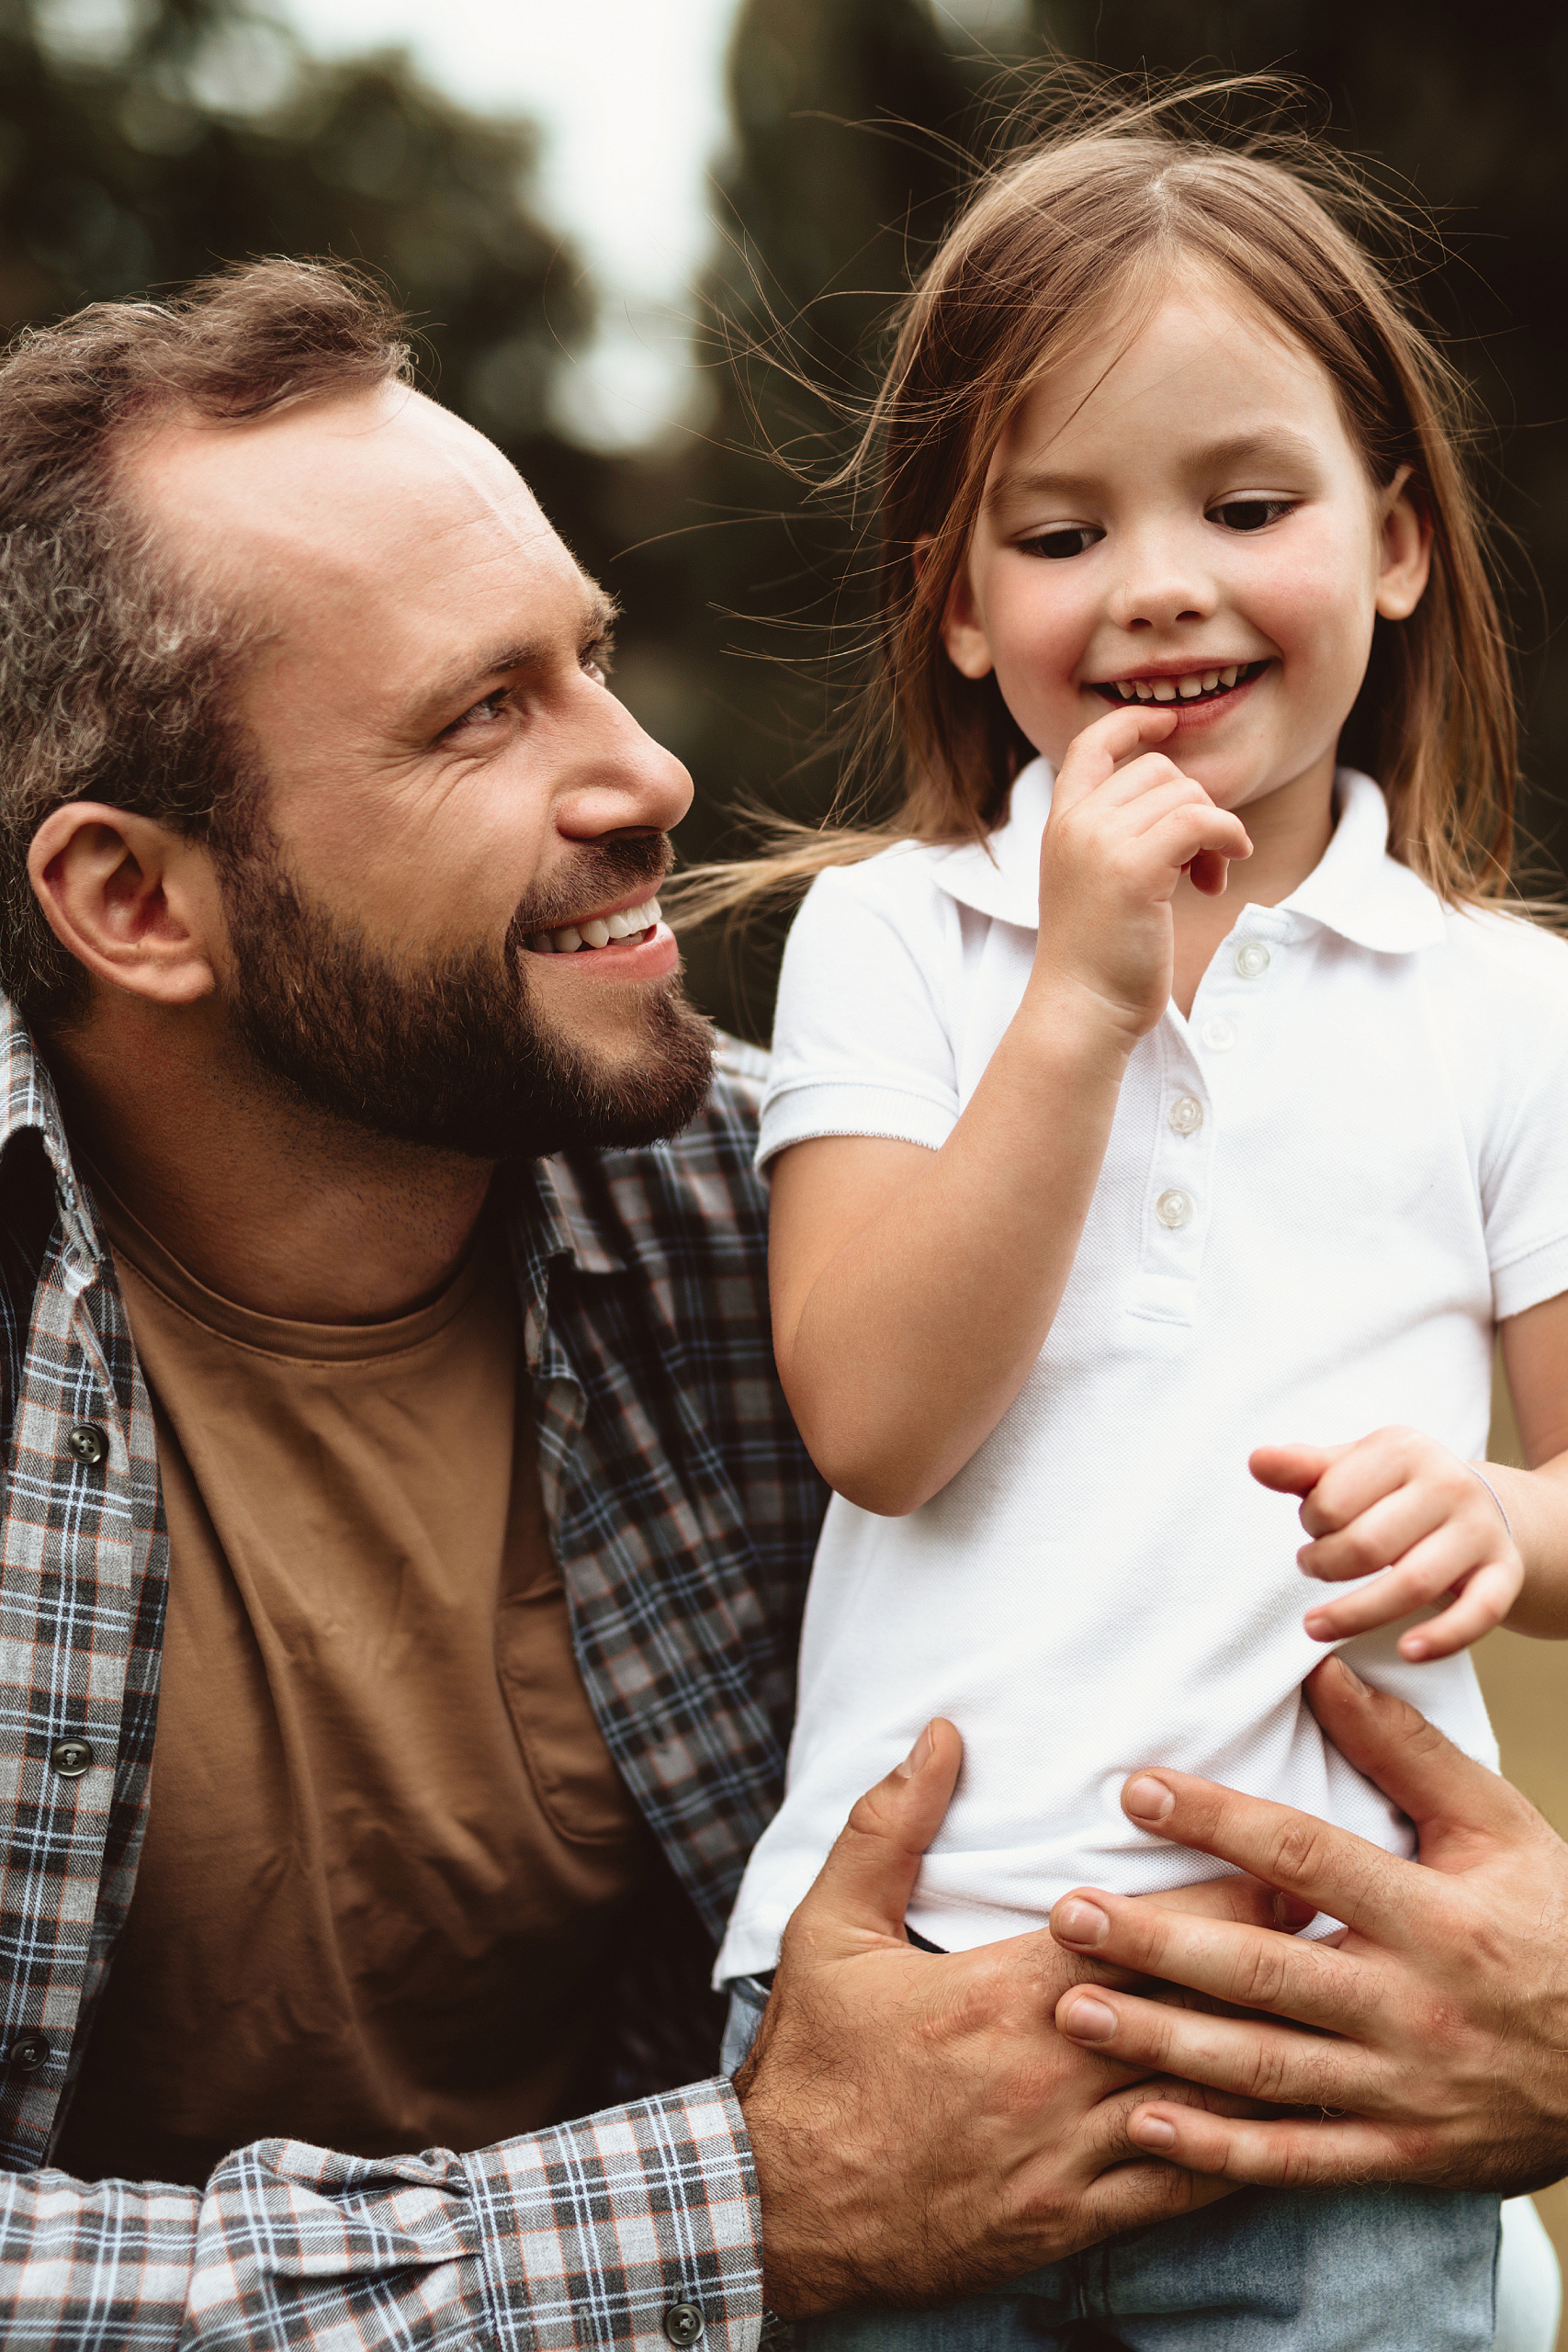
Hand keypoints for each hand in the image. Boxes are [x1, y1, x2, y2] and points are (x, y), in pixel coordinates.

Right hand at [734, 1719, 1311, 2316]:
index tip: (1287, 1862)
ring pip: (1207, 2103)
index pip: (1153, 1932)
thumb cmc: (814, 2063)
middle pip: (1202, 2013)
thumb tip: (940, 1735)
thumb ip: (889, 1826)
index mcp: (1008, 1991)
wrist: (785, 2209)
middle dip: (1280, 1969)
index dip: (1232, 1898)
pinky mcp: (1075, 2221)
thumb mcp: (826, 1927)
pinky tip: (1281, 2129)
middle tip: (1346, 1931)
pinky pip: (1181, 2187)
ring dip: (1276, 2059)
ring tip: (1338, 2019)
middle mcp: (1059, 2072)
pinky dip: (1240, 2155)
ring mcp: (1073, 2156)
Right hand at [1030, 704, 1251, 1043]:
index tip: (1167, 722)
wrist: (1081, 1010)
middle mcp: (1074, 824)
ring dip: (1214, 831)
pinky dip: (1229, 836)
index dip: (1132, 723)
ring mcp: (1100, 844)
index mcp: (1060, 824)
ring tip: (1206, 878)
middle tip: (1201, 859)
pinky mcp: (1133, 870)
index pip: (1091, 744)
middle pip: (1158, 769)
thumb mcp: (1093, 880)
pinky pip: (1202, 820)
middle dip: (1194, 804)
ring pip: (1185, 794)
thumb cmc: (1098, 957)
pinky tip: (1227, 869)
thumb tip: (1186, 800)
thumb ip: (1117, 835)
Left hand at [1048, 1655, 1567, 2192]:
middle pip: (1265, 1971)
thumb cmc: (1557, 1926)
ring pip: (1265, 2068)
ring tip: (1073, 2009)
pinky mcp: (1404, 2154)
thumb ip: (1407, 1753)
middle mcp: (1412, 2004)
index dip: (1217, 1821)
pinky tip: (1143, 2122)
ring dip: (1162, 2041)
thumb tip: (1324, 1669)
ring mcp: (1404, 2088)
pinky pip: (1300, 2157)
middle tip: (1066, 1915)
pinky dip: (1220, 2148)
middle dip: (1157, 1943)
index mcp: (1434, 1914)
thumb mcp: (1499, 1827)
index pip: (1306, 1856)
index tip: (1135, 1790)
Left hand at [1251, 1426, 1523, 1660]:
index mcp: (1403, 1449)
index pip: (1333, 1500)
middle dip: (1325, 1566)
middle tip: (1311, 1568)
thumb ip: (1303, 1469)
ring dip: (1356, 1613)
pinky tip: (1406, 1652)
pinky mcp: (1504, 1574)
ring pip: (1413, 1585)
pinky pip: (1478, 1613)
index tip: (1315, 1529)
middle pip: (1368, 1545)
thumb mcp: (1351, 1469)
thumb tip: (1256, 1461)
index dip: (1311, 1524)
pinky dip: (1442, 1637)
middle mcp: (1448, 1484)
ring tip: (1315, 1625)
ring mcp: (1480, 1531)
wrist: (1486, 1507)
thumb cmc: (1395, 1491)